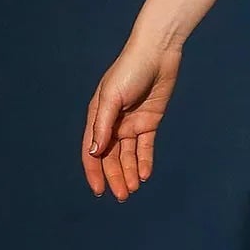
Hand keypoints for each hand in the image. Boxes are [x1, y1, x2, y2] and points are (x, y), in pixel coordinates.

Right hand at [82, 39, 182, 200]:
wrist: (157, 53)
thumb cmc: (129, 70)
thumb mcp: (111, 97)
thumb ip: (103, 125)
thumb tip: (94, 152)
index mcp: (97, 117)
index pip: (92, 151)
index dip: (94, 172)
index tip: (99, 191)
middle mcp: (113, 123)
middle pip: (111, 157)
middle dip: (115, 177)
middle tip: (122, 196)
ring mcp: (131, 123)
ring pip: (128, 155)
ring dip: (129, 173)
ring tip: (133, 190)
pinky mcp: (150, 121)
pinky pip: (145, 147)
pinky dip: (144, 161)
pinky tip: (144, 175)